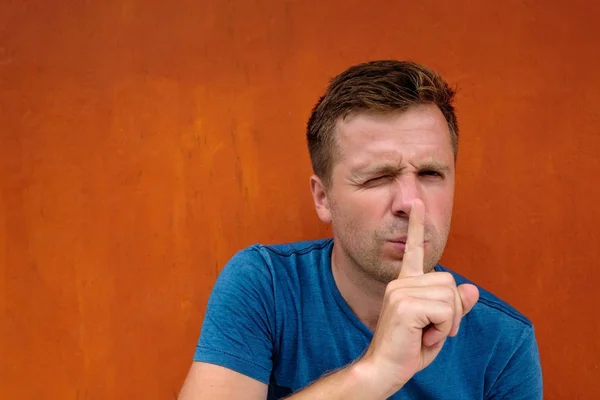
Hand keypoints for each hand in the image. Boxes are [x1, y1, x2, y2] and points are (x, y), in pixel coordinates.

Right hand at [359, 199, 479, 392]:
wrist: (383, 369)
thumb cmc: (408, 348)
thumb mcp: (438, 326)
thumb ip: (455, 307)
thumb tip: (473, 289)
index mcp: (404, 284)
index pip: (413, 250)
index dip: (417, 226)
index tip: (417, 203)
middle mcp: (400, 283)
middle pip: (450, 282)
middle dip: (453, 312)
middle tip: (434, 330)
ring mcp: (400, 292)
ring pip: (450, 297)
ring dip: (449, 322)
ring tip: (427, 334)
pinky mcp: (404, 305)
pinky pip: (446, 311)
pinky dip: (444, 329)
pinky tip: (424, 337)